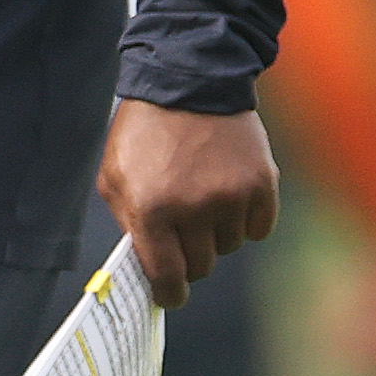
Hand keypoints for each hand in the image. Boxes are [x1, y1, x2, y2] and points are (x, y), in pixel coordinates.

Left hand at [98, 98, 279, 308]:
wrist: (188, 81)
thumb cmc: (145, 130)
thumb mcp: (114, 177)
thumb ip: (128, 224)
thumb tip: (146, 266)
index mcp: (152, 210)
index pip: (167, 277)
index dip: (169, 293)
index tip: (170, 294)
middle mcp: (194, 209)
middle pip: (201, 267)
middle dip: (190, 256)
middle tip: (183, 232)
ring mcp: (232, 197)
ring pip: (230, 246)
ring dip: (217, 232)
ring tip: (204, 196)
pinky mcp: (262, 183)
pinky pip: (259, 229)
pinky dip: (246, 219)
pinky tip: (230, 194)